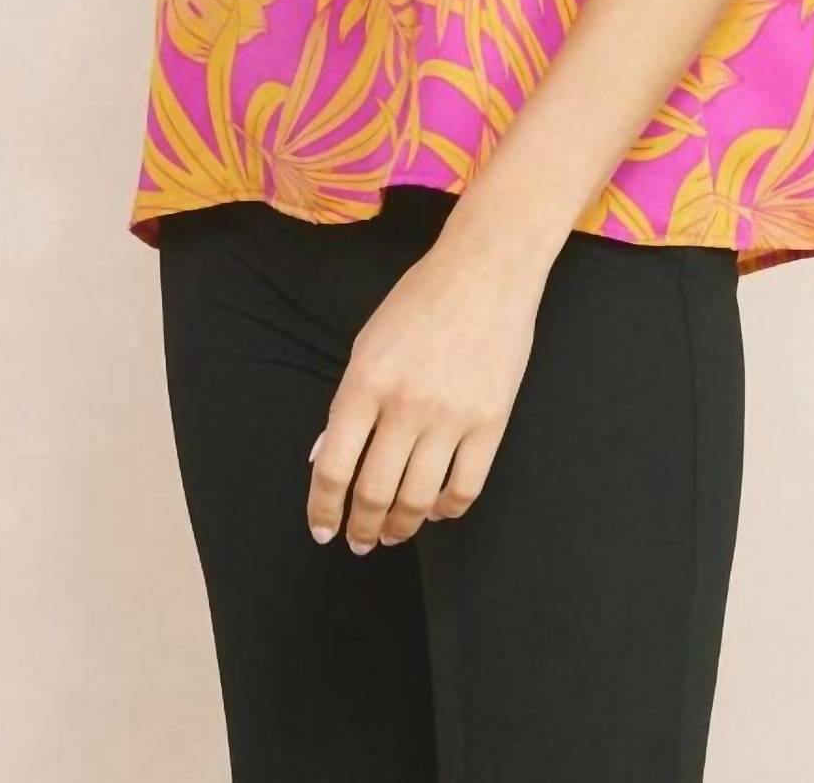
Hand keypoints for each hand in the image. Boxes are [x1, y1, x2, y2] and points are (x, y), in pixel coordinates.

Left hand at [306, 209, 548, 553]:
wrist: (486, 271)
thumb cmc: (419, 301)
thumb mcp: (367, 342)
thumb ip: (347, 402)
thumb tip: (327, 460)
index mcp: (366, 382)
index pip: (333, 468)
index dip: (323, 509)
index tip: (322, 530)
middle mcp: (406, 405)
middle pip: (374, 492)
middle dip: (360, 527)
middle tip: (358, 541)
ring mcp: (451, 417)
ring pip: (418, 500)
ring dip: (400, 527)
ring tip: (392, 533)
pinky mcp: (491, 423)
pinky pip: (465, 488)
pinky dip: (446, 510)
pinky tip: (435, 511)